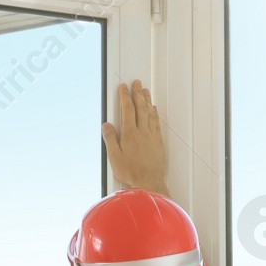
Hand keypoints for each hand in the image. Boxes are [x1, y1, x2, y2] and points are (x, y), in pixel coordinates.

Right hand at [102, 79, 168, 195]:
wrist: (149, 182)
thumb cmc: (131, 172)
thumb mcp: (114, 157)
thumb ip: (110, 139)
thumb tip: (107, 125)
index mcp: (130, 134)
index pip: (127, 109)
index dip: (125, 96)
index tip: (123, 87)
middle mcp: (142, 132)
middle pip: (140, 107)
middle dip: (137, 93)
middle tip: (136, 83)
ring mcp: (152, 136)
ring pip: (150, 113)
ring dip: (147, 100)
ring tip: (145, 91)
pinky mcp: (158, 142)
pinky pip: (156, 123)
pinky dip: (155, 114)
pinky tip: (154, 109)